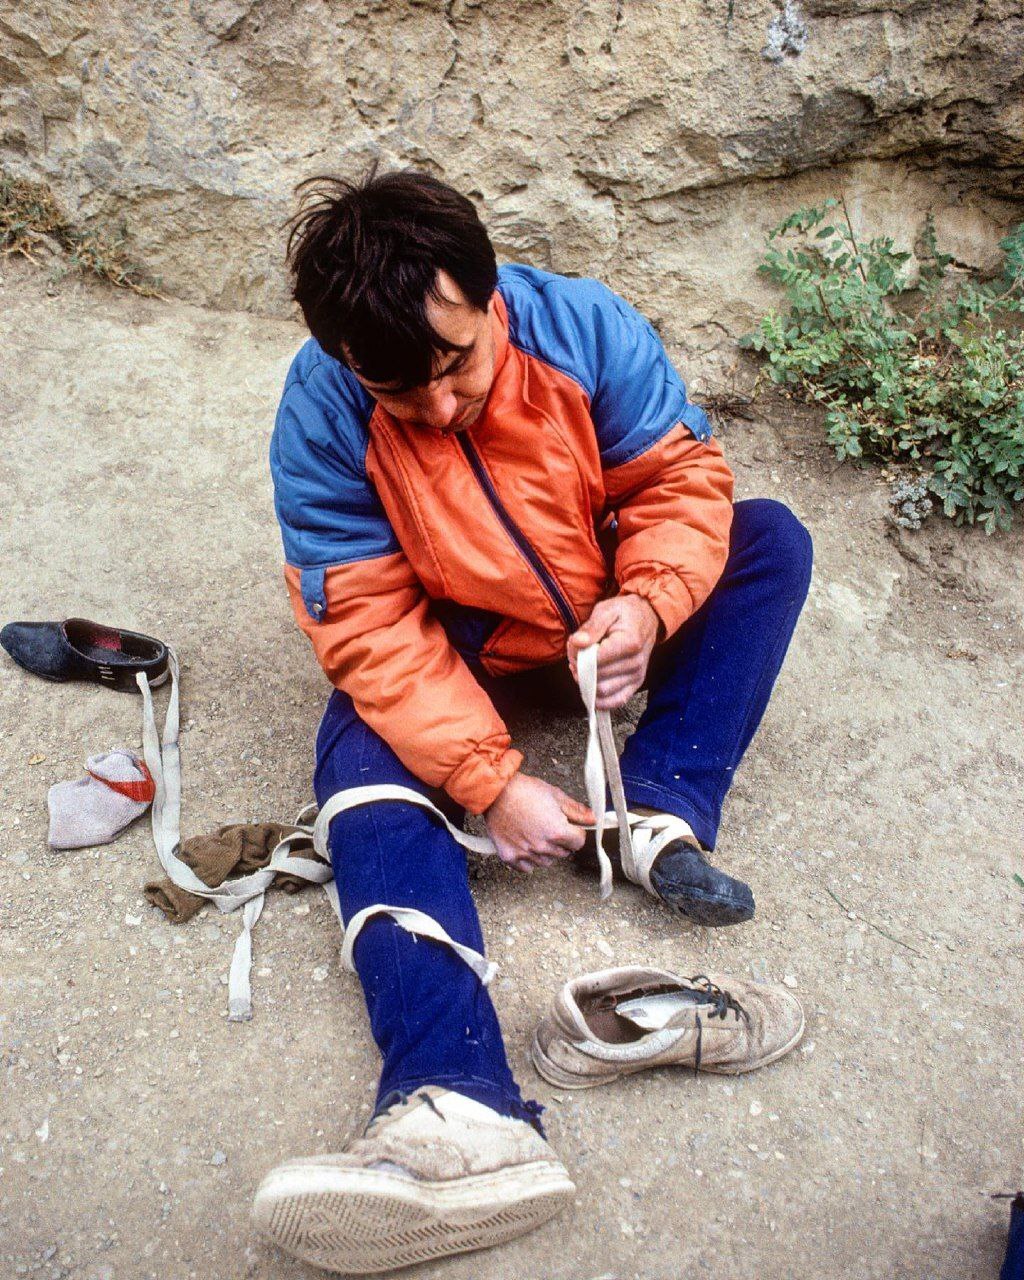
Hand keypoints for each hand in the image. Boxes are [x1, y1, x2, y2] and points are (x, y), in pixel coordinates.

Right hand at [484, 772, 594, 874]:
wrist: (495, 792)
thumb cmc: (525, 790)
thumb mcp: (556, 795)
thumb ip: (576, 811)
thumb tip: (593, 819)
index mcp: (557, 832)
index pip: (579, 842)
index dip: (576, 832)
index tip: (569, 826)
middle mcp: (543, 847)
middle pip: (563, 853)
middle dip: (561, 842)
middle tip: (549, 826)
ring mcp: (526, 854)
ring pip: (546, 861)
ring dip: (546, 851)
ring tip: (536, 834)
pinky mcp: (510, 857)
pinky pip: (527, 867)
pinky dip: (528, 859)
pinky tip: (525, 844)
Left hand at [566, 593, 660, 709]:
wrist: (647, 617)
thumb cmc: (625, 613)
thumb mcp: (606, 610)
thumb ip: (591, 627)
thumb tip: (577, 643)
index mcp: (629, 643)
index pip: (595, 660)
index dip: (578, 655)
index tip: (573, 645)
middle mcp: (636, 663)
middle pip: (597, 677)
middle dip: (579, 668)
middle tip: (576, 655)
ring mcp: (637, 676)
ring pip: (602, 692)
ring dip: (586, 682)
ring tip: (583, 667)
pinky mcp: (636, 684)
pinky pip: (616, 701)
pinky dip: (600, 699)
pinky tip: (590, 687)